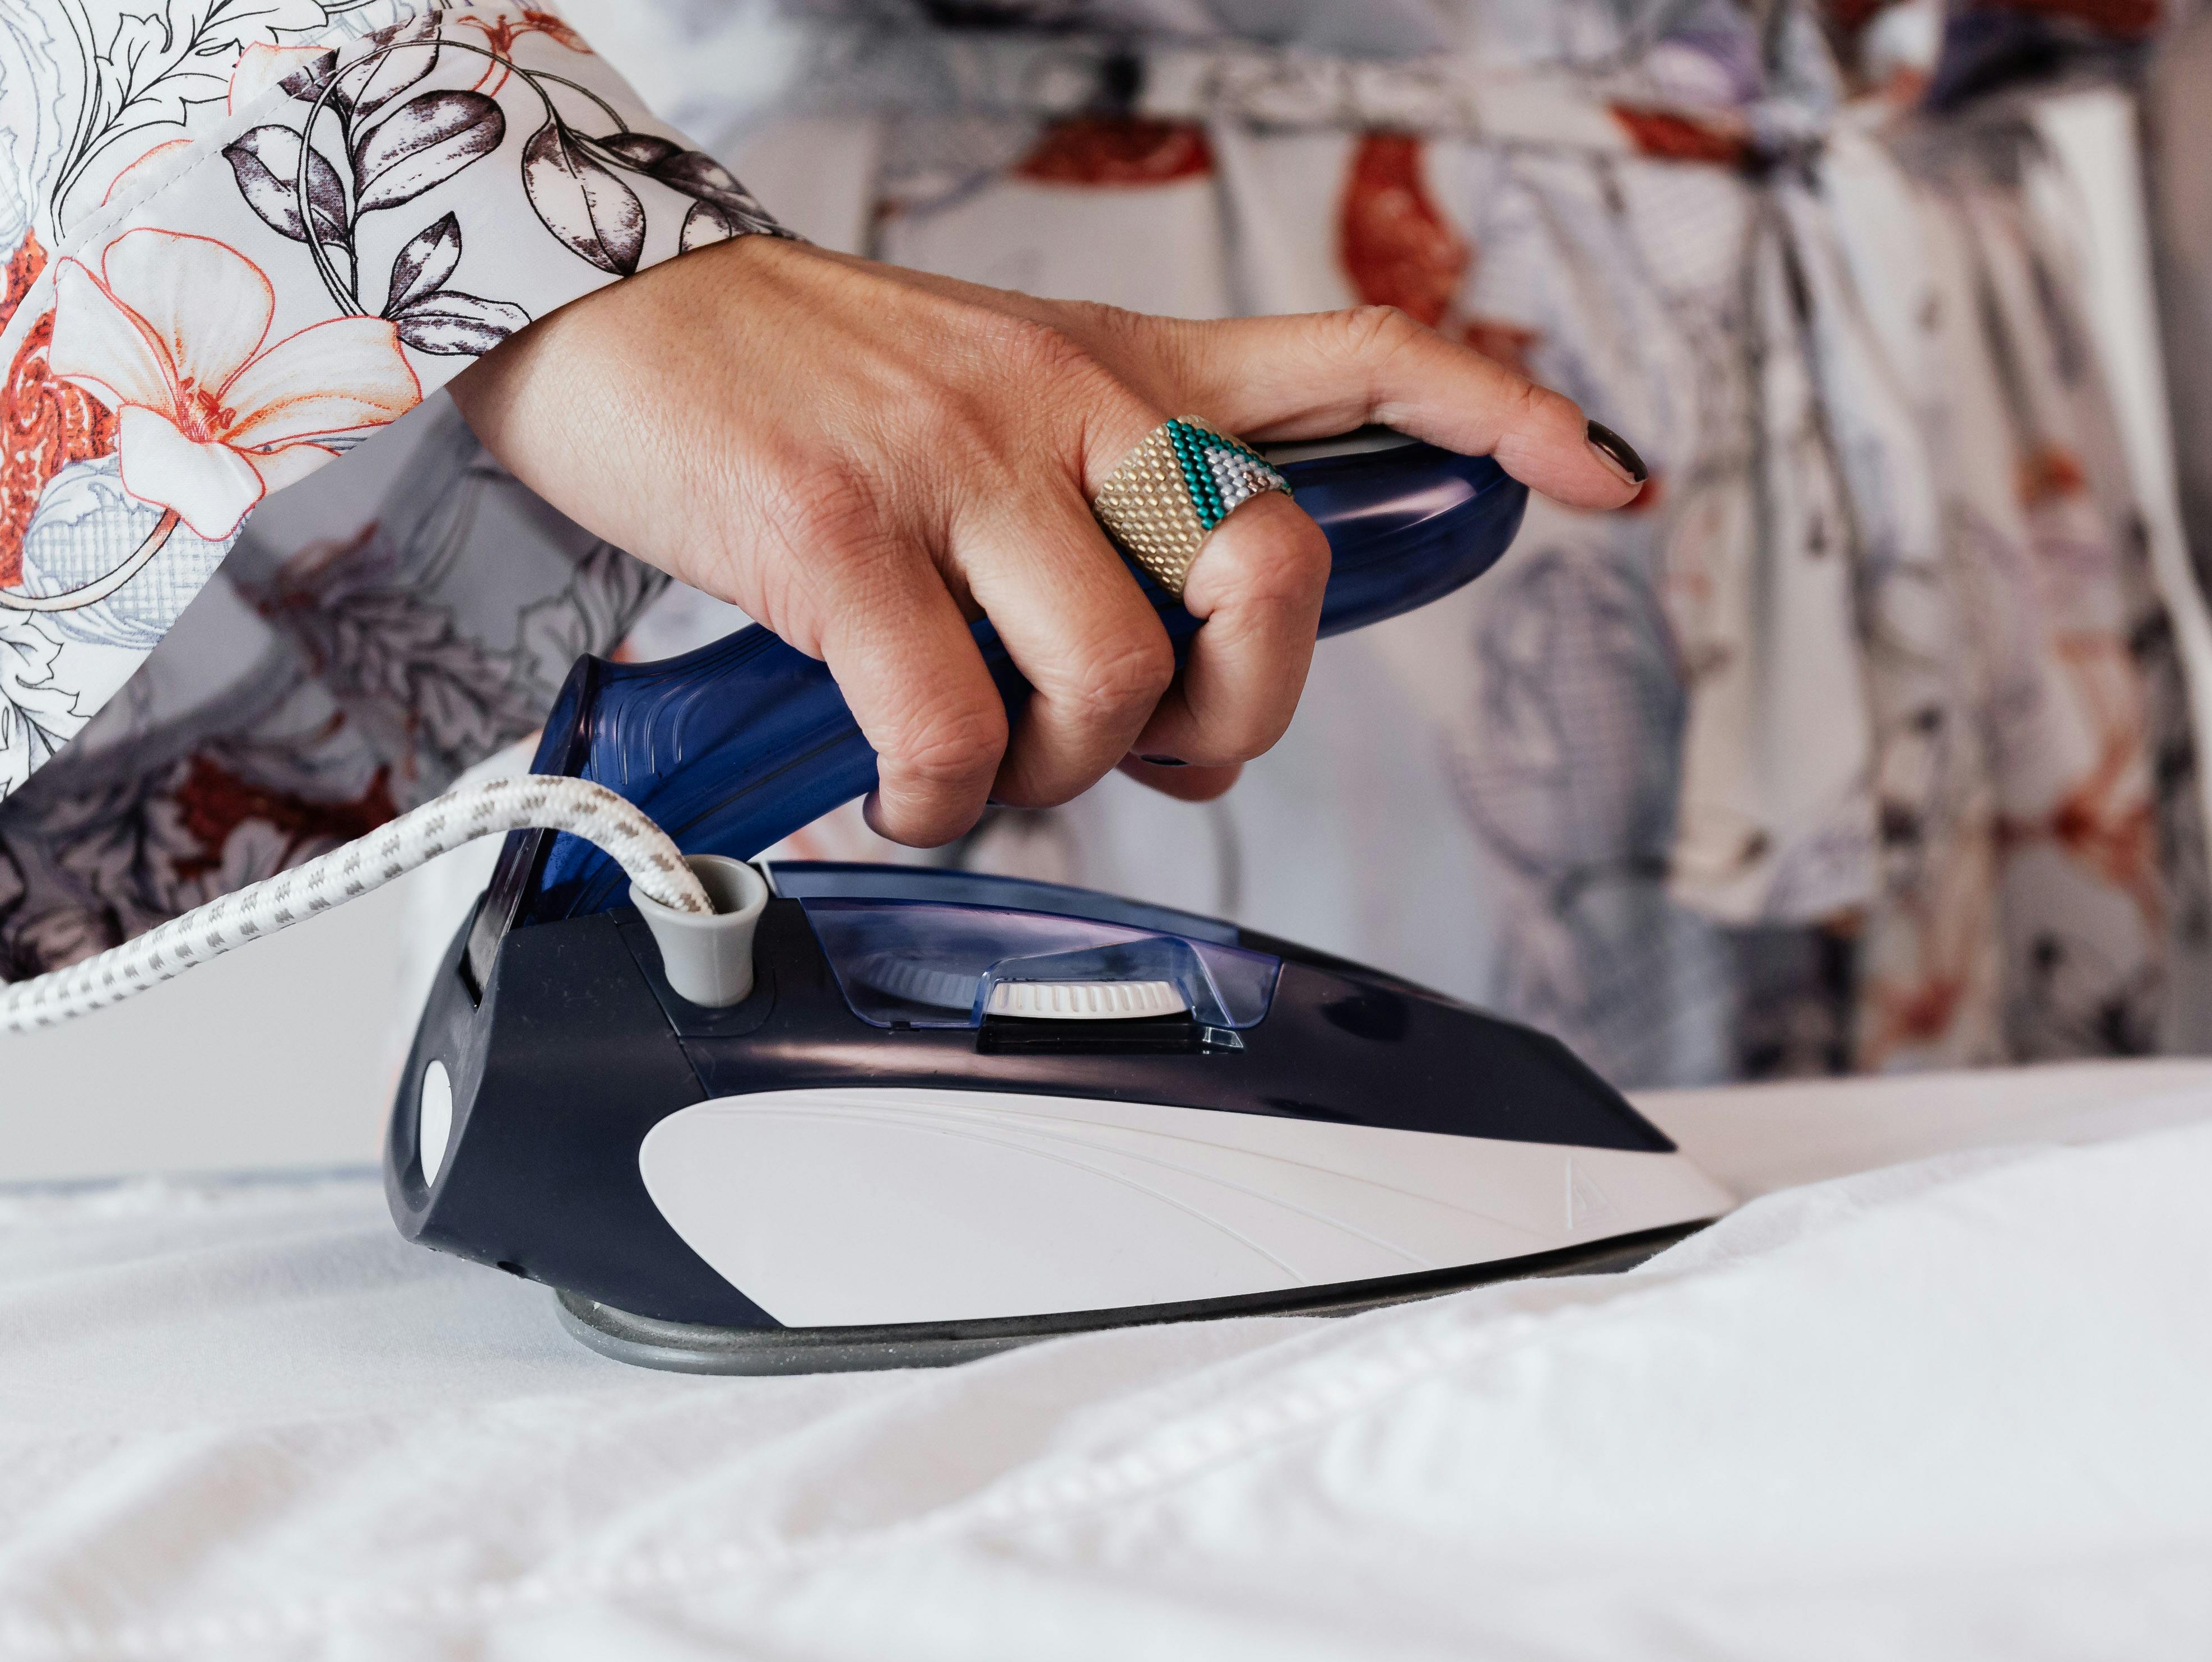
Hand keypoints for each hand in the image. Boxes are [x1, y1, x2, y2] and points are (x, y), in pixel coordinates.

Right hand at [447, 236, 1641, 843]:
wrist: (609, 312)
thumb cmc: (804, 387)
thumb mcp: (995, 392)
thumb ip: (1105, 493)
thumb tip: (1167, 672)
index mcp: (1120, 367)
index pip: (1356, 356)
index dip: (1500, 416)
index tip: (1602, 475)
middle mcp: (1068, 404)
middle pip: (1269, 576)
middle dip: (1239, 715)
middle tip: (1155, 752)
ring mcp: (959, 464)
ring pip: (1115, 679)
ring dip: (1063, 776)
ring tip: (982, 768)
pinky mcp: (843, 535)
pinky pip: (954, 729)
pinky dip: (941, 799)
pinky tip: (902, 786)